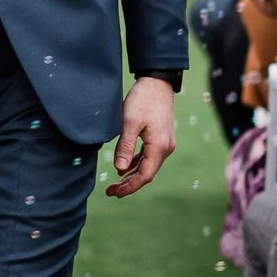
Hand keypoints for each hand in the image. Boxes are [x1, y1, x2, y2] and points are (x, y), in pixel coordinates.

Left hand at [107, 76, 175, 197]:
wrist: (157, 83)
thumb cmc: (143, 100)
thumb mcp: (130, 122)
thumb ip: (125, 146)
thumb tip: (119, 169)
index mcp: (159, 147)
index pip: (145, 175)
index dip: (130, 187)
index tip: (115, 193)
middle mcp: (165, 148)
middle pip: (147, 173)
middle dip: (129, 184)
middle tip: (110, 192)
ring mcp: (164, 143)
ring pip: (147, 166)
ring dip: (132, 175)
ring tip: (115, 183)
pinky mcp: (161, 138)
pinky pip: (148, 156)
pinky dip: (136, 163)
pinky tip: (124, 167)